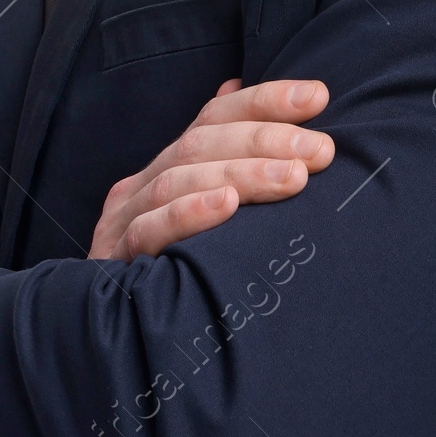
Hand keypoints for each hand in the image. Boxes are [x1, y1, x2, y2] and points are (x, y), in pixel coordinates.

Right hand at [88, 79, 332, 262]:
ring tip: (294, 178)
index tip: (319, 95)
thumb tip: (250, 99)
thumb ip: (232, 167)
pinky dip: (189, 213)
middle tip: (320, 150)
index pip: (214, 117)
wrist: (118, 341)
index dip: (265, 100)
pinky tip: (227, 205)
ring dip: (241, 174)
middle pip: (200, 143)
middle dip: (266, 139)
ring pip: (178, 180)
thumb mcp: (209, 218)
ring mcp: (123, 221)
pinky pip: (149, 230)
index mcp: (167, 168)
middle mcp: (142, 186)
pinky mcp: (115, 262)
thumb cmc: (179, 275)